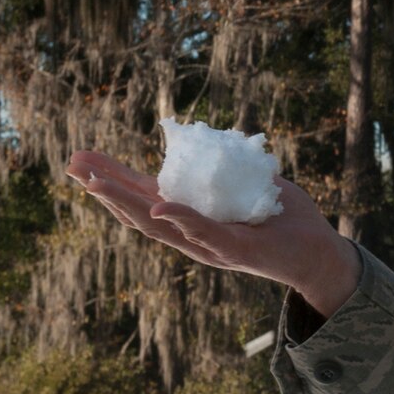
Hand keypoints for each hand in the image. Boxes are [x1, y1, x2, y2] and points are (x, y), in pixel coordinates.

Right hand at [65, 149, 361, 315]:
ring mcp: (212, 246)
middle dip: (105, 188)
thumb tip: (208, 141)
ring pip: (162, 225)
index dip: (113, 178)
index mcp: (192, 216)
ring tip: (95, 184)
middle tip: (71, 164)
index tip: (80, 158)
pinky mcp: (239, 252)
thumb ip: (226, 167)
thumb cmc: (286, 217)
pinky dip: (184, 222)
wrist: (321, 252)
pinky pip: (207, 235)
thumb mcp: (249, 183)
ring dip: (128, 204)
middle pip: (139, 211)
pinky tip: (161, 208)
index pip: (145, 195)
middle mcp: (193, 235)